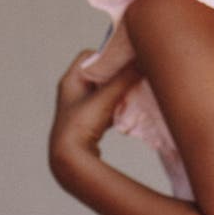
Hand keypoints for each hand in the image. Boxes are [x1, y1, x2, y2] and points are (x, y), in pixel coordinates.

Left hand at [48, 52, 140, 190]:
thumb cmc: (81, 125)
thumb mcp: (105, 97)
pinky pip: (106, 107)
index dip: (107, 54)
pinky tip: (128, 110)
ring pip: (104, 91)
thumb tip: (144, 59)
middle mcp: (72, 91)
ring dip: (119, 90)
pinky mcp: (88, 122)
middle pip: (99, 73)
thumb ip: (125, 78)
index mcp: (70, 80)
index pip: (88, 56)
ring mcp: (80, 108)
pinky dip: (117, 105)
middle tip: (135, 72)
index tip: (125, 57)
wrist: (69, 160)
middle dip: (117, 73)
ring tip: (135, 90)